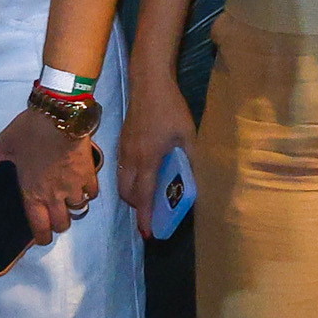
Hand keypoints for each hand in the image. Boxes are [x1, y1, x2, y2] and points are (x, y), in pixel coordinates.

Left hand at [0, 97, 105, 244]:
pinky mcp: (89, 174)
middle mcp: (55, 196)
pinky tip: (83, 184)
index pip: (39, 227)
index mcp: (33, 193)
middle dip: (59, 224)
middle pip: (63, 224)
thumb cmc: (30, 132)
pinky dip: (88, 192)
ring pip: (79, 209)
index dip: (41, 238)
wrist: (60, 116)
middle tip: (56, 215)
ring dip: (74, 206)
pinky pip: (92, 192)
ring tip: (70, 198)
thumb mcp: (4, 143)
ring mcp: (74, 187)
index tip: (42, 238)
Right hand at [122, 84, 195, 232]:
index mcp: (148, 159)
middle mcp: (131, 159)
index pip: (144, 196)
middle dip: (138, 208)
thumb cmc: (171, 109)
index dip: (146, 217)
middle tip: (153, 215)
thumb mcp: (188, 134)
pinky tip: (145, 176)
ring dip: (133, 195)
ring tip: (150, 198)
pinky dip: (130, 181)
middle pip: (128, 194)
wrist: (148, 84)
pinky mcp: (121, 143)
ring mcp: (123, 151)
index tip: (148, 234)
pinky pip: (122, 171)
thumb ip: (191, 159)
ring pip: (122, 183)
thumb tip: (196, 180)